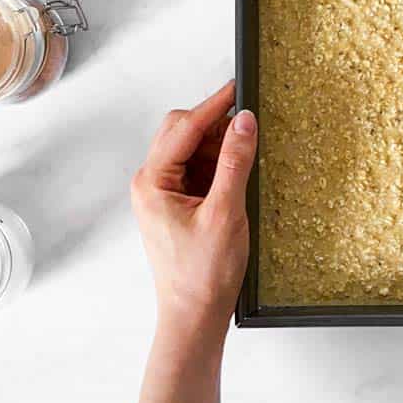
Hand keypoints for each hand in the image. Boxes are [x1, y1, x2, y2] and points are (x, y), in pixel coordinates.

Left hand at [130, 81, 257, 333]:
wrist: (194, 315)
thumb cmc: (202, 274)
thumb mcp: (225, 213)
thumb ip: (235, 163)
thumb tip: (244, 122)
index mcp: (152, 182)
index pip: (185, 128)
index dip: (214, 105)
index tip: (239, 87)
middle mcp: (152, 183)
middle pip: (183, 132)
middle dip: (216, 127)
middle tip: (250, 129)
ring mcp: (164, 193)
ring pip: (193, 150)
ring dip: (220, 148)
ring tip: (247, 161)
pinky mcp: (178, 204)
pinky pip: (199, 170)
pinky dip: (220, 167)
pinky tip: (239, 177)